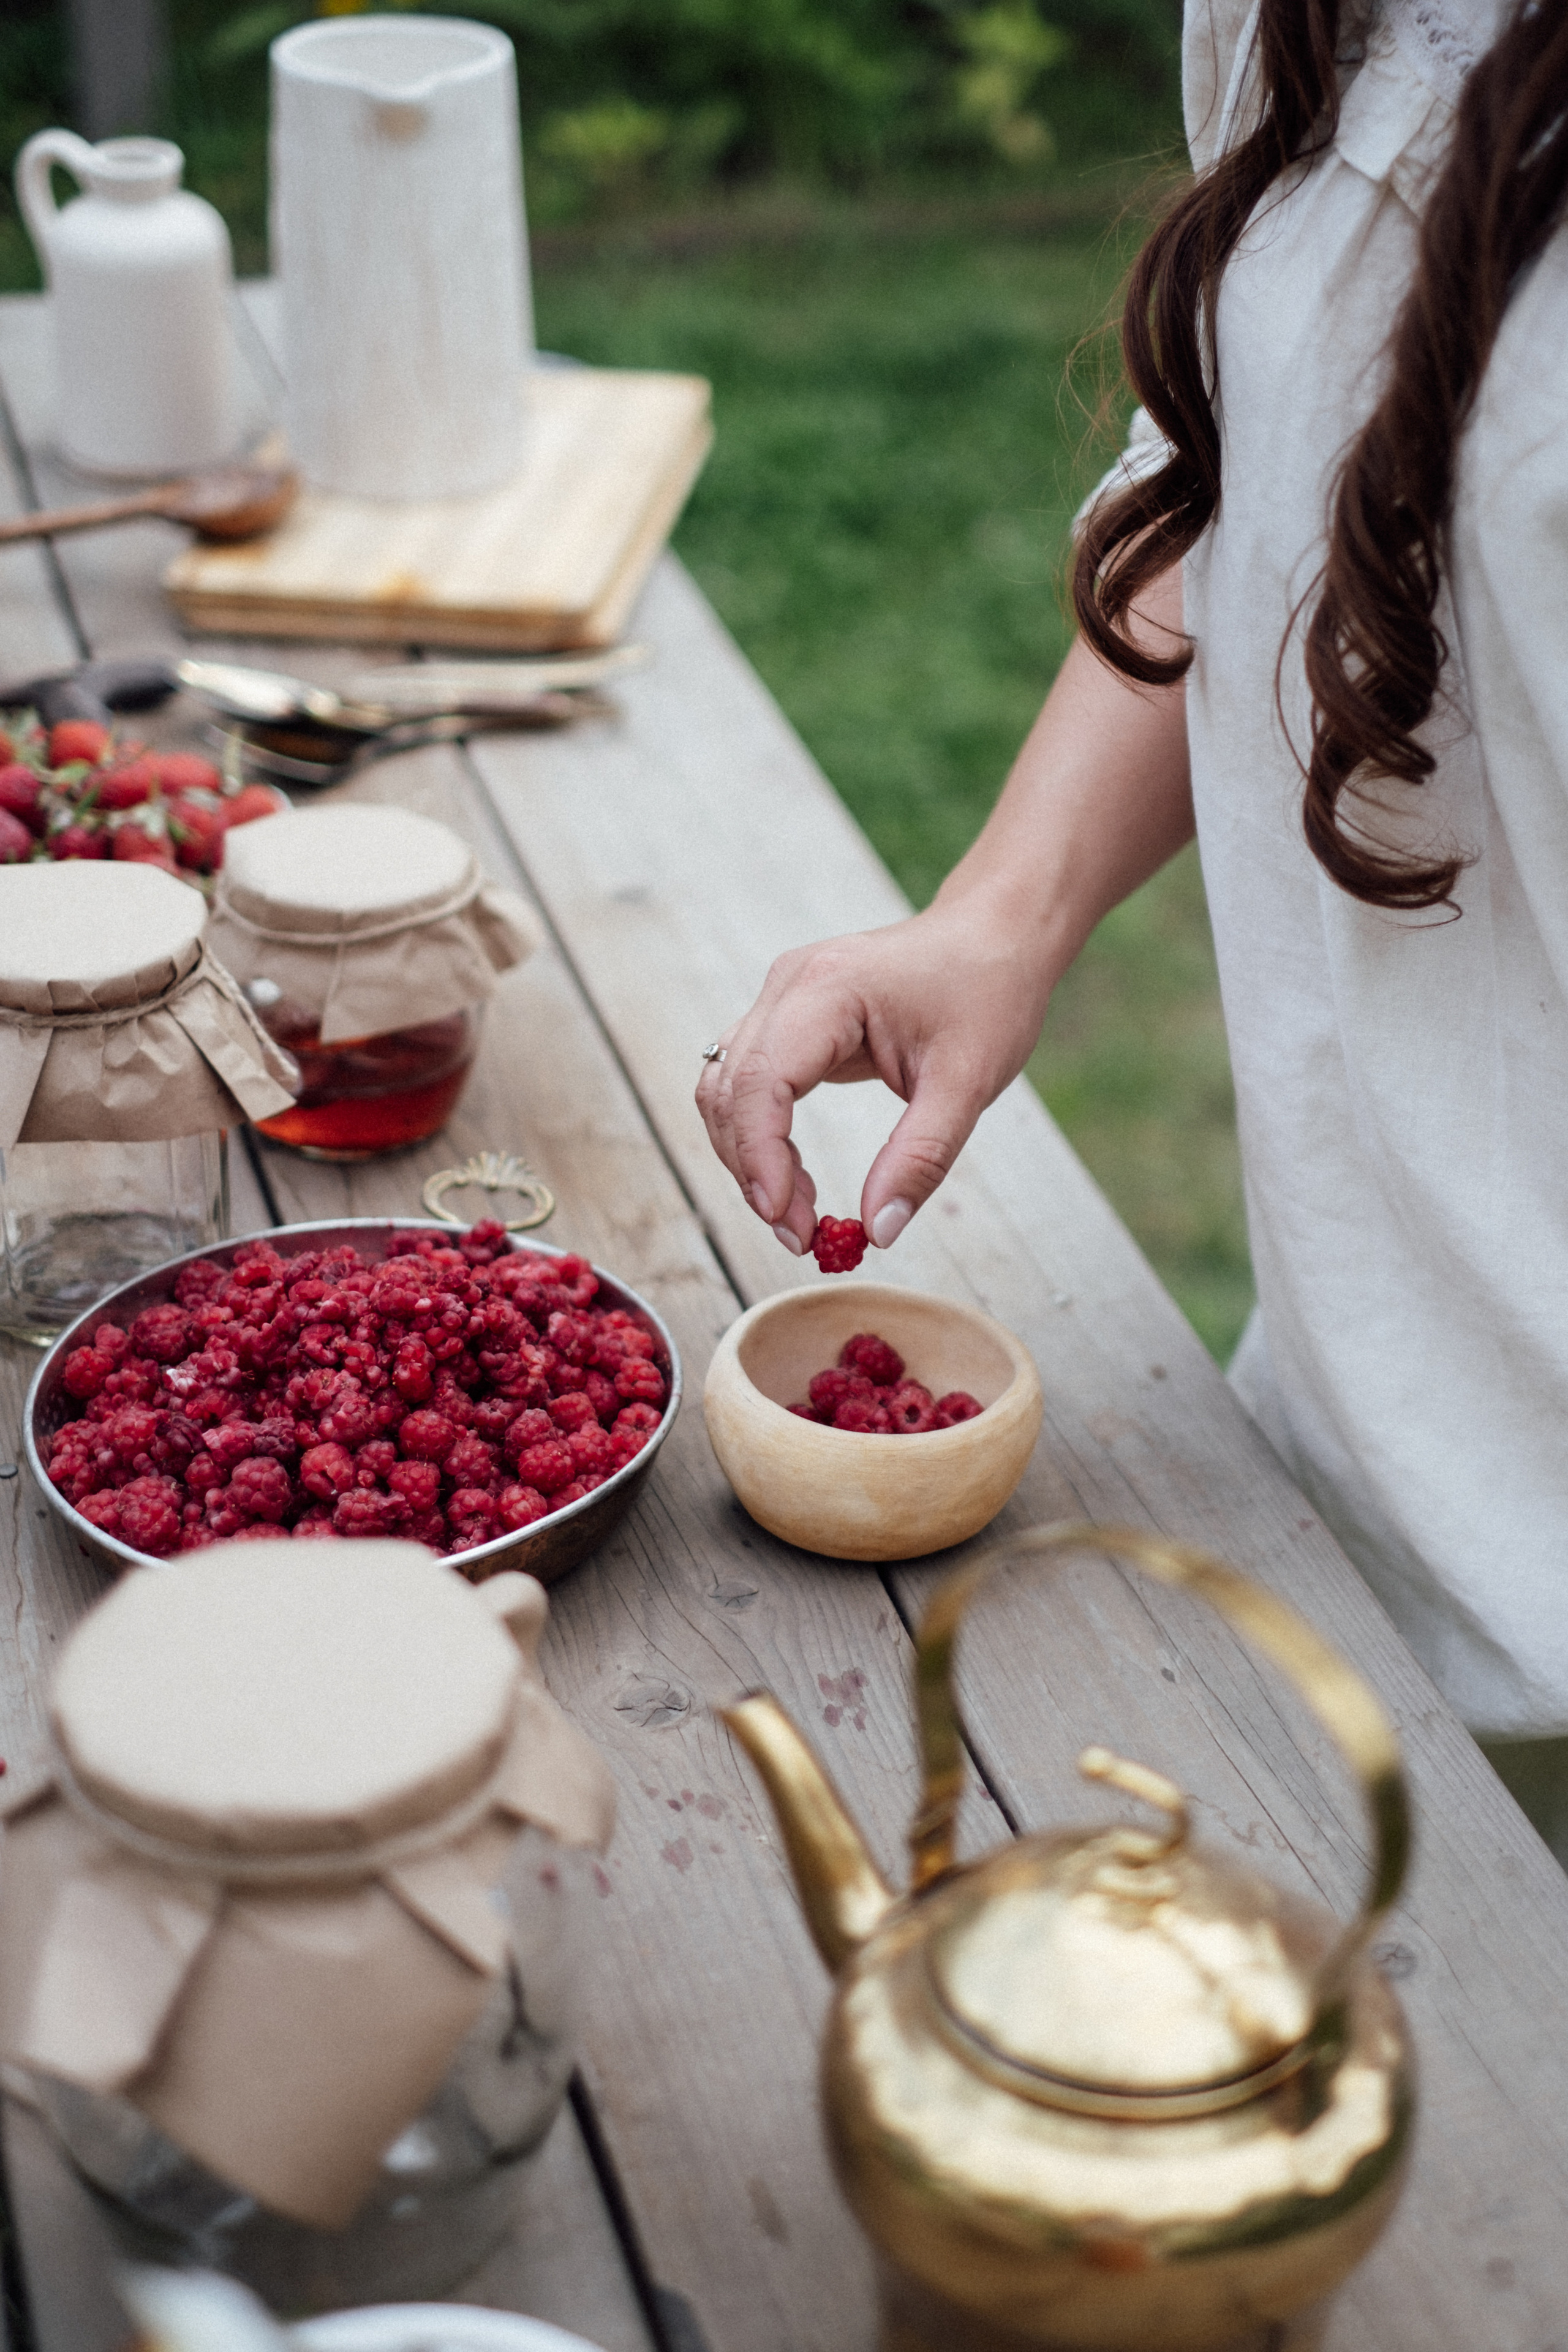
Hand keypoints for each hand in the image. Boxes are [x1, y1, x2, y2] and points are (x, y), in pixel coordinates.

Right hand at [696, 889, 1053, 1253]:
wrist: (994, 934)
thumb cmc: (987, 992)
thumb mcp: (968, 1083)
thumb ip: (921, 1159)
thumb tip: (879, 1231)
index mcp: (828, 989)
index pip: (763, 1082)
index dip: (762, 1158)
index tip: (790, 1222)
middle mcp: (789, 986)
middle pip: (732, 1091)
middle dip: (754, 1171)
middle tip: (802, 1236)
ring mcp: (782, 998)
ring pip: (727, 1090)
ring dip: (749, 1158)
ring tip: (802, 1214)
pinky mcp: (788, 1016)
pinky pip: (748, 1083)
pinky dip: (759, 1136)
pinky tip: (796, 1176)